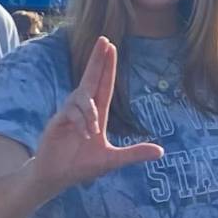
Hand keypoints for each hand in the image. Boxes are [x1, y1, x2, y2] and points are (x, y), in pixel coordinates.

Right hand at [33, 37, 164, 192]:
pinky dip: (80, 122)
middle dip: (98, 60)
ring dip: (90, 112)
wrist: (56, 178)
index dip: (107, 66)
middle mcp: (82, 110)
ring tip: (93, 131)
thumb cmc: (82, 166)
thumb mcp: (112, 161)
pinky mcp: (57, 122)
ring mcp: (68, 114)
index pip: (103, 85)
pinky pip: (70, 113)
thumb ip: (135, 154)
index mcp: (97, 114)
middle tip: (105, 39)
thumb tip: (161, 151)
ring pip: (82, 98)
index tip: (111, 47)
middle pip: (91, 79)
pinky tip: (83, 134)